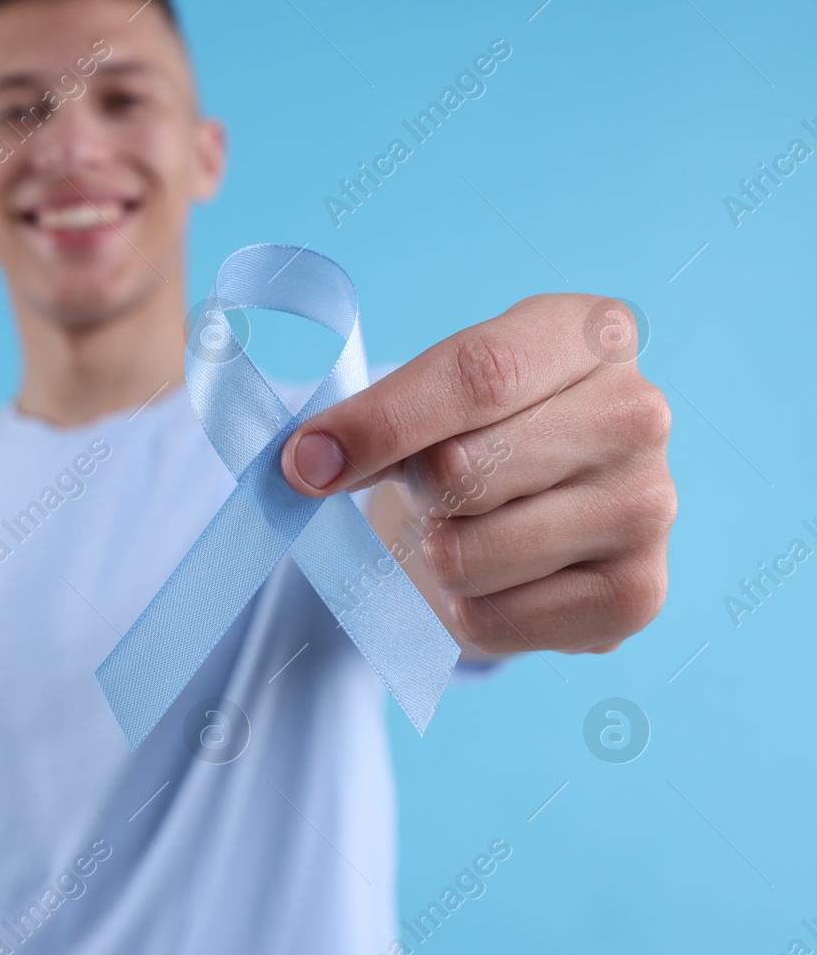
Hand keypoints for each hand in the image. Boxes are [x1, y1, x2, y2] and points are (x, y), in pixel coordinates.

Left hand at [280, 294, 676, 655]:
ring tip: (481, 529)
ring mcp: (651, 508)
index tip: (304, 463)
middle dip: (420, 491)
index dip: (378, 423)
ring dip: (443, 555)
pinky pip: (492, 620)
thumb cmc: (481, 430)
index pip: (476, 374)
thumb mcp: (438, 394)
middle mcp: (639, 415)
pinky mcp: (637, 596)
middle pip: (461, 470)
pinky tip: (509, 577)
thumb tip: (305, 464)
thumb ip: (375, 415)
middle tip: (443, 486)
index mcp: (590, 334)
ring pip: (467, 556)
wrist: (545, 506)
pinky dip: (472, 609)